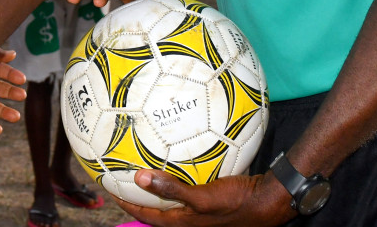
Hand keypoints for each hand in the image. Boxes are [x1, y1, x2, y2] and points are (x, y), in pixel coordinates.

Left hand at [113, 169, 294, 226]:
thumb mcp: (203, 198)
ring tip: (142, 165)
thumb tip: (139, 177)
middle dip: (137, 195)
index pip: (145, 215)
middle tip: (121, 176)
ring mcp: (199, 208)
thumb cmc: (236, 202)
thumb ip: (172, 189)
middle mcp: (188, 218)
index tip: (109, 188)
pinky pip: (185, 186)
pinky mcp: (210, 197)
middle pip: (155, 208)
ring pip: (170, 197)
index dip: (126, 204)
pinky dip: (176, 175)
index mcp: (182, 222)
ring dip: (156, 184)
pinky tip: (176, 157)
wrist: (267, 201)